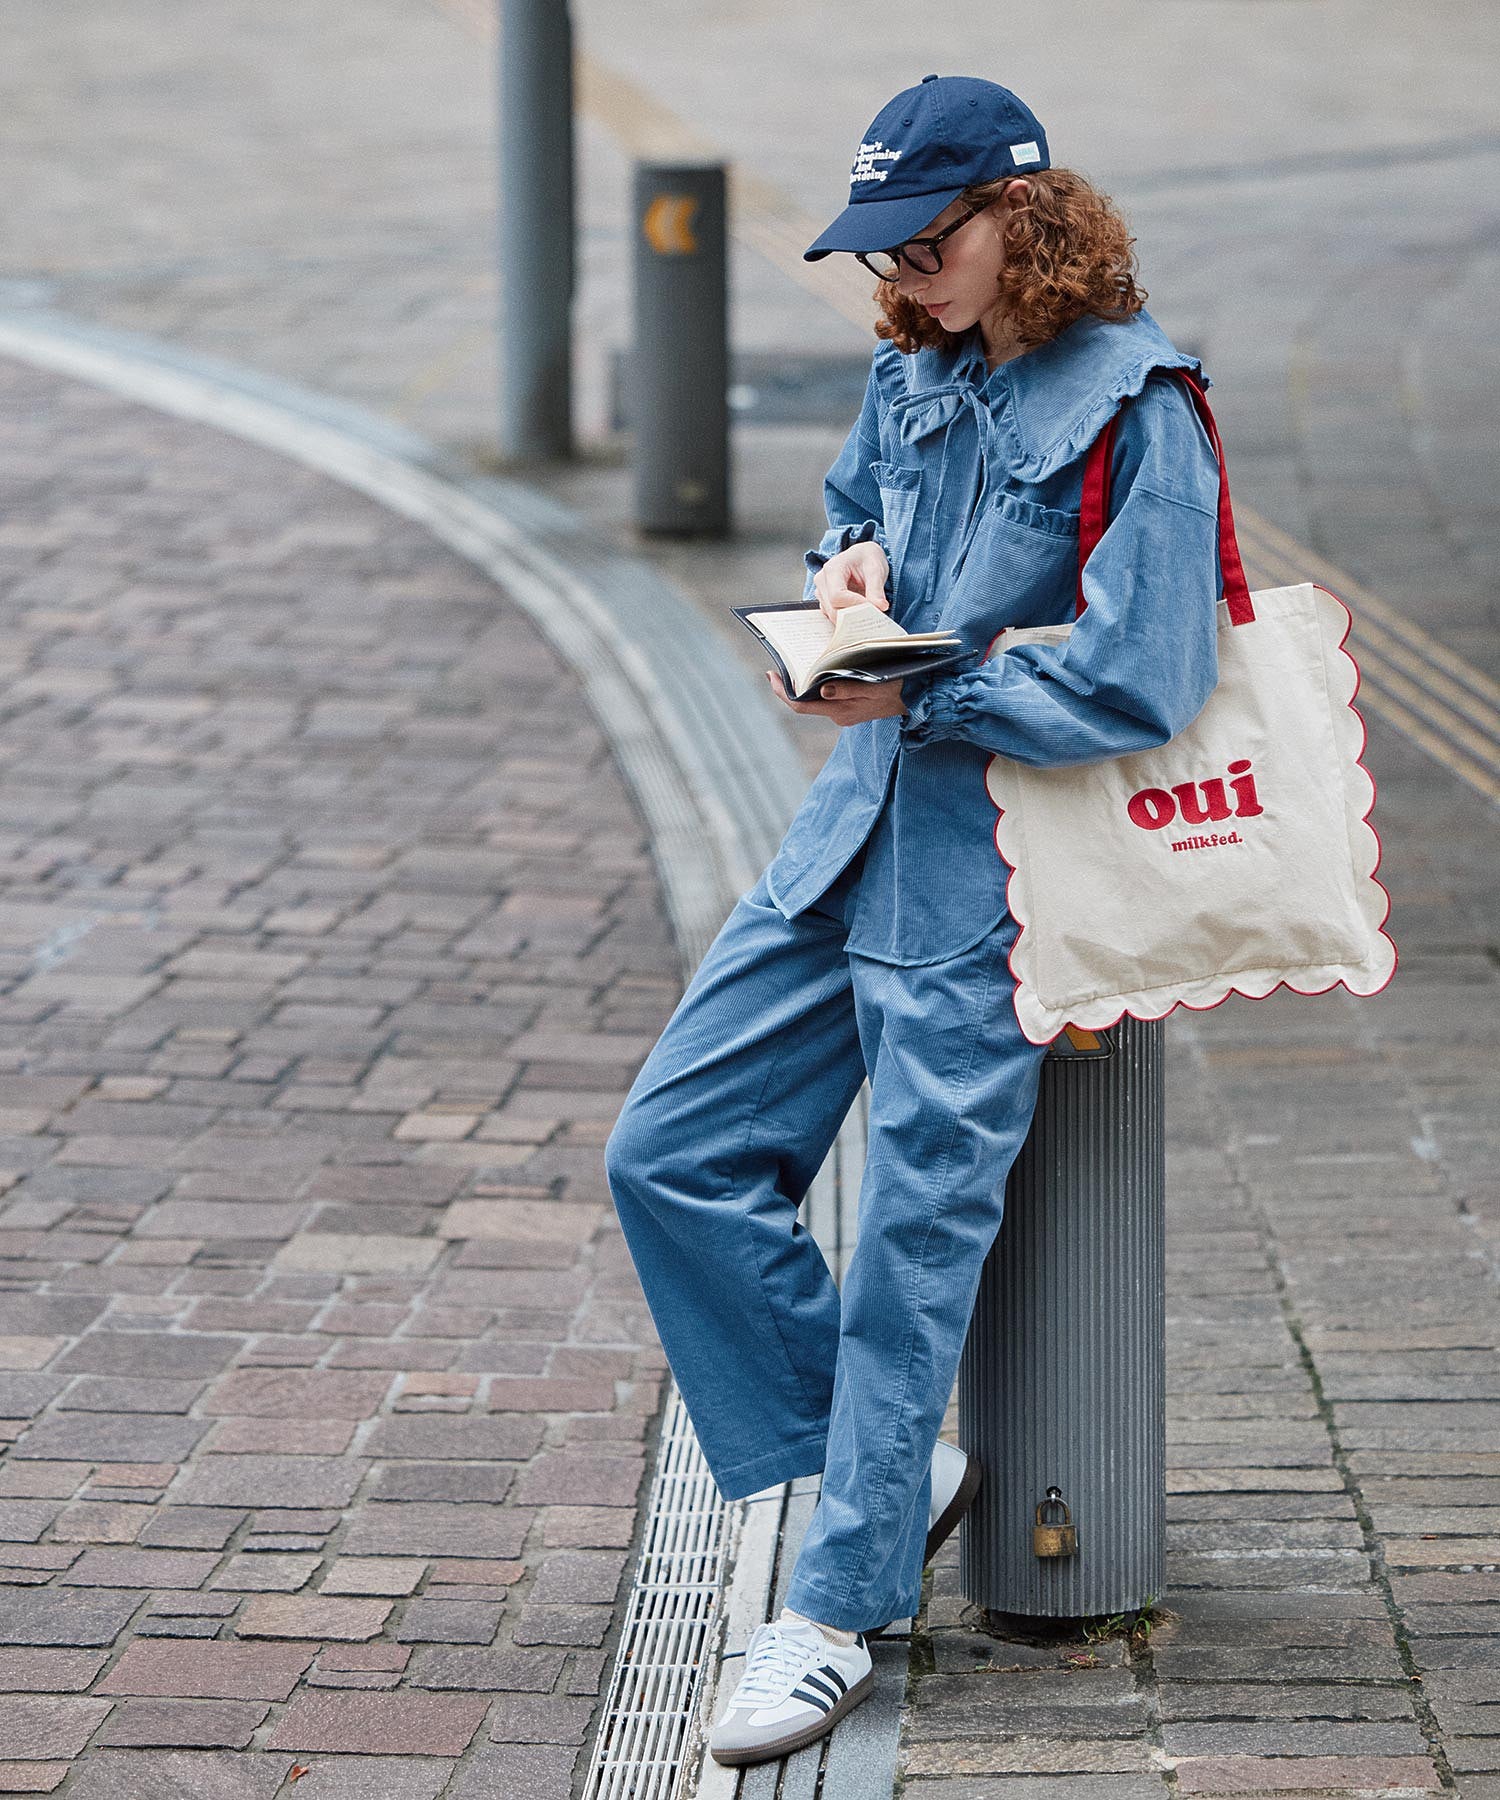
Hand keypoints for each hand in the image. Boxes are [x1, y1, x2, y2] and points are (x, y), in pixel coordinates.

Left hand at [766, 668, 907, 724]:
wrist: (917, 698)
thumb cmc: (898, 688)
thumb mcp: (875, 687)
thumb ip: (848, 689)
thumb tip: (822, 690)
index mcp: (841, 711)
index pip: (801, 706)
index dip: (782, 692)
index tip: (770, 675)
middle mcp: (839, 714)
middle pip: (804, 702)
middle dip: (790, 684)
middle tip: (779, 663)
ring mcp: (844, 712)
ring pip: (815, 698)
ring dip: (805, 682)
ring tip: (797, 661)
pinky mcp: (850, 707)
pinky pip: (828, 696)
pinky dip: (819, 682)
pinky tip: (820, 667)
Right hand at [813, 542, 889, 622]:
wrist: (862, 556)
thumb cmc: (867, 559)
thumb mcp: (876, 569)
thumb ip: (876, 589)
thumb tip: (880, 606)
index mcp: (832, 569)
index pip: (837, 596)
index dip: (854, 605)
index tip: (872, 607)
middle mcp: (822, 580)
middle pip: (833, 609)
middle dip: (854, 615)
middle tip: (873, 614)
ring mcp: (821, 592)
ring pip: (832, 615)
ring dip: (851, 619)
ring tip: (868, 613)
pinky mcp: (824, 601)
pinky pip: (833, 615)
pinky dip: (847, 619)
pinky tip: (860, 613)